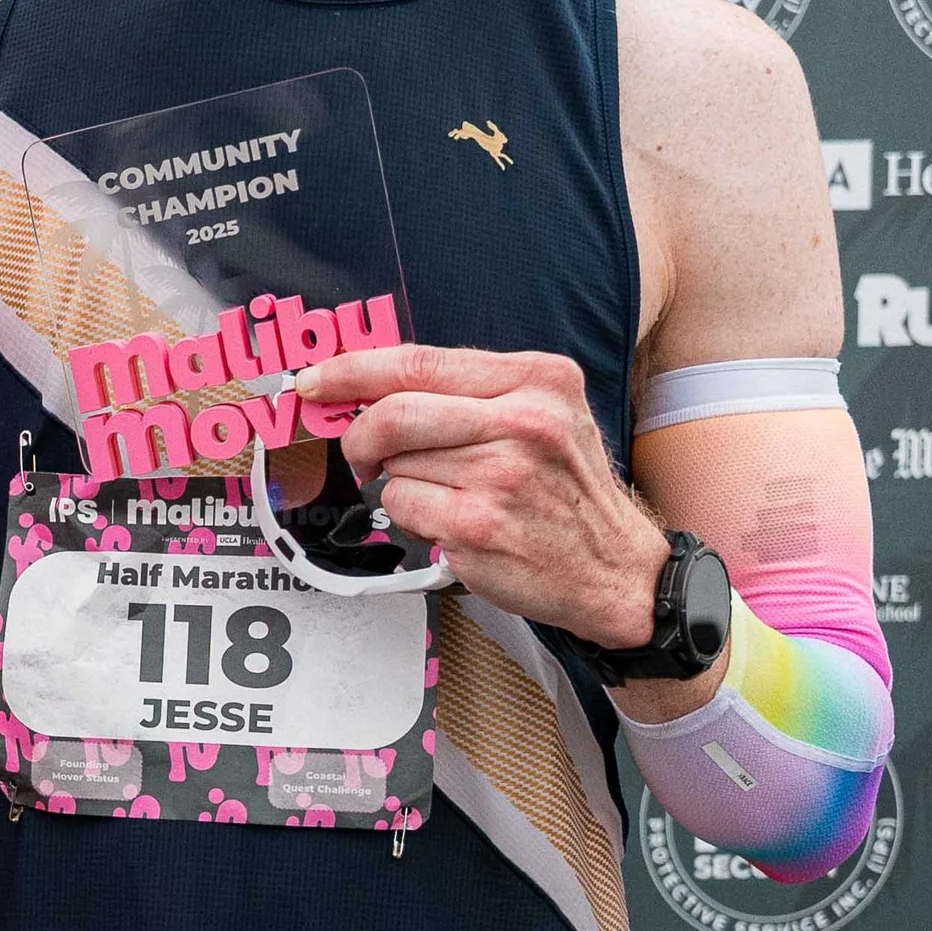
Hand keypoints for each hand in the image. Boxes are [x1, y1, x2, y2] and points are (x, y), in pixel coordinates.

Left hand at [308, 341, 668, 647]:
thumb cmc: (568, 490)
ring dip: (402, 481)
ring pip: (395, 464)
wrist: (615, 569)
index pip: (420, 361)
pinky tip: (452, 522)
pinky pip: (402, 506)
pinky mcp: (477, 527)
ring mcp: (500, 476)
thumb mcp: (547, 414)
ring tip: (449, 493)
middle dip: (359, 436)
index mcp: (538, 380)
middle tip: (361, 455)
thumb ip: (472, 391)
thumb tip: (371, 384)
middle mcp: (524, 422)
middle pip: (393, 412)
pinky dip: (411, 516)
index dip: (354, 369)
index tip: (316, 380)